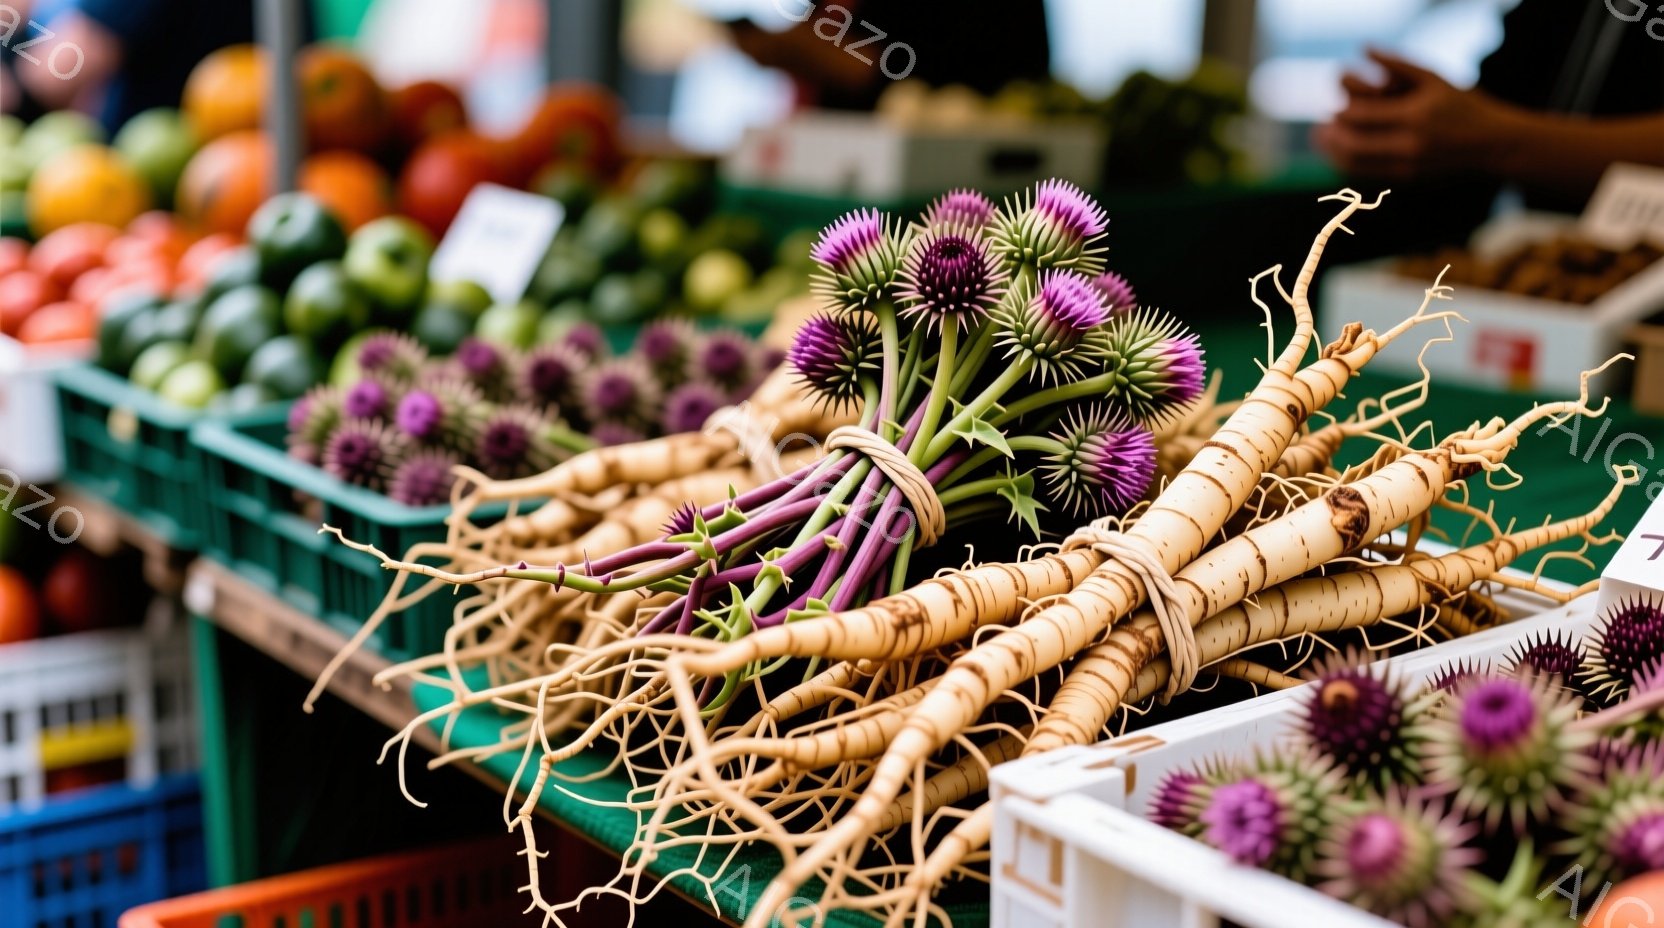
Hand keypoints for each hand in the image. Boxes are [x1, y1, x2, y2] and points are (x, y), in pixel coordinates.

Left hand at [1313, 49, 1508, 179]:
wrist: (1491, 142)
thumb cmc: (1461, 103)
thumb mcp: (1433, 78)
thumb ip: (1396, 63)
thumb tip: (1363, 49)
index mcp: (1415, 115)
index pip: (1363, 116)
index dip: (1341, 113)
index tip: (1332, 108)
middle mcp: (1411, 143)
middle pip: (1354, 144)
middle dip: (1331, 137)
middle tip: (1318, 128)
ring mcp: (1409, 164)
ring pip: (1356, 164)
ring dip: (1333, 154)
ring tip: (1323, 142)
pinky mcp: (1408, 178)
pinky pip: (1367, 174)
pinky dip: (1348, 165)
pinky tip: (1340, 155)